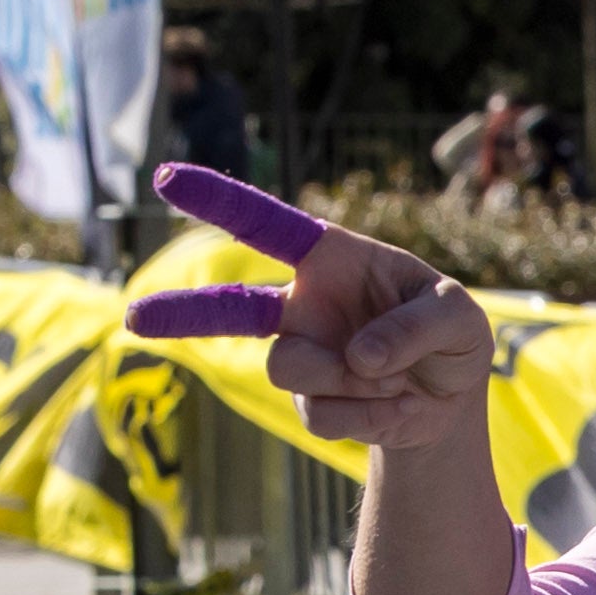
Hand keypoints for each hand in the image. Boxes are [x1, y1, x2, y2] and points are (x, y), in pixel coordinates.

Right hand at [126, 165, 494, 452]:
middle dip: (180, 312)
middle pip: (228, 306)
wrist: (453, 400)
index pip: (267, 225)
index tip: (165, 178)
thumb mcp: (460, 317)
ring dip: (353, 378)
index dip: (218, 200)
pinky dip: (374, 416)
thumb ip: (418, 326)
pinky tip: (401, 407)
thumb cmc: (451, 336)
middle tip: (135, 317)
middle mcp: (302, 305)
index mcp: (331, 260)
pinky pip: (324, 415)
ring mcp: (302, 355)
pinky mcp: (312, 404)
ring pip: (287, 368)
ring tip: (399, 378)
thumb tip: (358, 358)